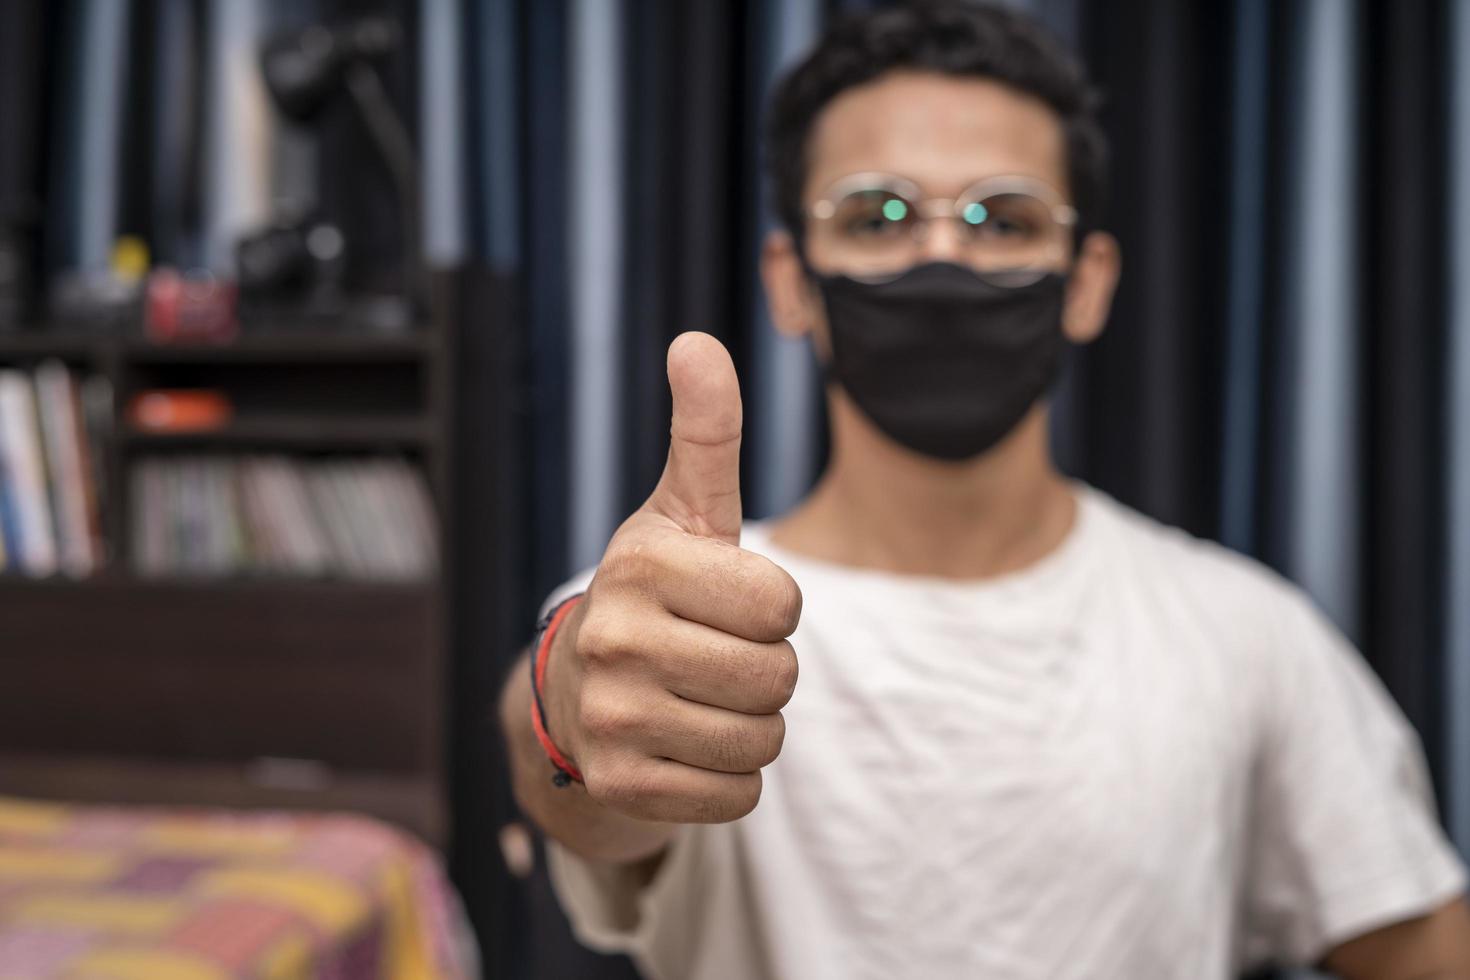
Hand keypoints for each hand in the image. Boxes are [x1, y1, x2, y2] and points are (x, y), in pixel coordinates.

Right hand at [545, 332, 802, 823]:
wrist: (578, 692)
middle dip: (767, 672)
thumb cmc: (656, 593)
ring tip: (700, 700)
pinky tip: (685, 747)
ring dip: (751, 727)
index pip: (783, 604)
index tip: (724, 602)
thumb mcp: (682, 510)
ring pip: (764, 742)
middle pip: (777, 678)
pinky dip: (729, 779)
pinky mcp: (621, 787)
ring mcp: (610, 720)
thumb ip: (705, 432)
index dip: (771, 607)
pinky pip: (737, 796)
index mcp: (640, 565)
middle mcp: (613, 641)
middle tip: (715, 656)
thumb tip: (698, 341)